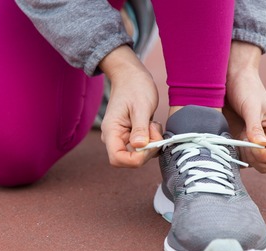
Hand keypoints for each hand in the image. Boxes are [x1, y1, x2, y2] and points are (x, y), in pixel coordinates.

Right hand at [99, 46, 162, 167]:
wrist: (131, 76)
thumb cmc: (135, 87)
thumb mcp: (141, 107)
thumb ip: (140, 128)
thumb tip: (139, 146)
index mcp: (111, 131)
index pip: (118, 159)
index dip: (135, 159)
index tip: (148, 144)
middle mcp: (114, 138)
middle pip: (130, 159)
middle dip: (147, 150)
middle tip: (154, 129)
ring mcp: (122, 138)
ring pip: (138, 154)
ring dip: (151, 144)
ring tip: (152, 124)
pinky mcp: (131, 136)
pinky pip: (143, 148)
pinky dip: (152, 141)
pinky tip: (152, 126)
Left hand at [224, 42, 265, 172]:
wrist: (230, 79)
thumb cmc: (246, 88)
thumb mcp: (251, 106)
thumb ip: (254, 126)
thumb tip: (261, 146)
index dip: (262, 156)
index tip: (249, 144)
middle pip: (264, 165)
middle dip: (252, 159)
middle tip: (239, 142)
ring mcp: (250, 142)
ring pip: (249, 164)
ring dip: (240, 157)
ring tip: (231, 139)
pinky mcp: (237, 141)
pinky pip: (236, 157)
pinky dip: (230, 155)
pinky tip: (224, 143)